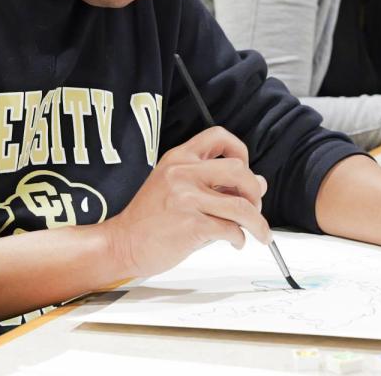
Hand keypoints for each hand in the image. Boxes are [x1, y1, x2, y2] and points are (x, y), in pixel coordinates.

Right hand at [102, 126, 270, 278]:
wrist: (121, 244)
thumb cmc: (147, 220)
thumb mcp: (175, 188)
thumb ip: (213, 184)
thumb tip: (258, 184)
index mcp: (178, 159)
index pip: (218, 136)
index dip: (240, 150)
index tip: (245, 169)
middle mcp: (183, 173)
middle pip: (239, 170)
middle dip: (254, 192)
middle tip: (255, 207)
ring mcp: (187, 198)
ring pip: (241, 205)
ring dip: (258, 222)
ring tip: (259, 232)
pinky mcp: (191, 225)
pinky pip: (230, 229)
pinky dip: (240, 238)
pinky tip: (236, 241)